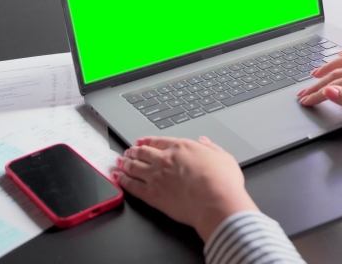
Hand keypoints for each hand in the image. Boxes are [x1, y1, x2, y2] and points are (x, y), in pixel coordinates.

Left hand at [114, 136, 258, 241]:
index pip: (158, 141)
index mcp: (182, 147)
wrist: (216, 201)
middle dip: (133, 151)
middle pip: (143, 153)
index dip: (147, 141)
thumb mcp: (223, 157)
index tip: (141, 142)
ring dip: (125, 164)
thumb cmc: (223, 181)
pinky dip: (123, 180)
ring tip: (119, 162)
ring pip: (134, 167)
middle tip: (128, 151)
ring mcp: (156, 177)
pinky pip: (132, 186)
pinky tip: (118, 178)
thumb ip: (211, 147)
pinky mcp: (152, 195)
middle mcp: (165, 159)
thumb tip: (204, 141)